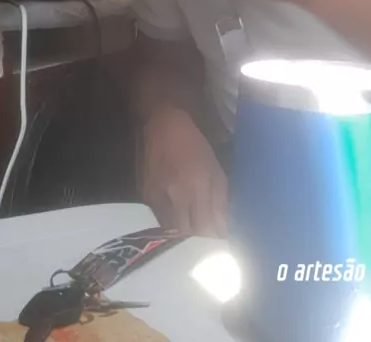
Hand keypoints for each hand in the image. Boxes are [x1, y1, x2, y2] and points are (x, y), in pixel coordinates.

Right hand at [142, 106, 227, 236]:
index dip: (215, 241)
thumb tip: (225, 229)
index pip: (206, 229)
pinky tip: (180, 221)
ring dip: (186, 237)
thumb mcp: (214, 168)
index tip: (224, 245)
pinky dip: (173, 226)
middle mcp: (176, 196)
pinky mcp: (146, 199)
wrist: (161, 126)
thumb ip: (220, 200)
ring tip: (196, 236)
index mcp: (197, 186)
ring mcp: (158, 199)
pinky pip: (161, 222)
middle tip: (211, 245)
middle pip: (189, 235)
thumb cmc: (193, 144)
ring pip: (173, 232)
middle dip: (201, 243)